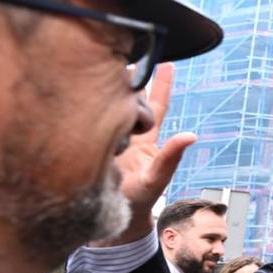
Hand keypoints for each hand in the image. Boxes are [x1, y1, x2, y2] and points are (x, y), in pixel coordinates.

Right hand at [96, 63, 197, 243]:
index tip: (167, 62)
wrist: (110, 221)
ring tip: (109, 62)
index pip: (156, 106)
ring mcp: (109, 138)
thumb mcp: (155, 178)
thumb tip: (192, 135)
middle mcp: (128, 134)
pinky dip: (89, 106)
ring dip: (111, 87)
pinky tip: (80, 92)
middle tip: (130, 51)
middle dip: (132, 76)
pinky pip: (91, 121)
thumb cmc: (138, 202)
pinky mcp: (91, 144)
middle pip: (132, 99)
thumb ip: (170, 157)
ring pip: (112, 106)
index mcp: (147, 139)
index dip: (162, 85)